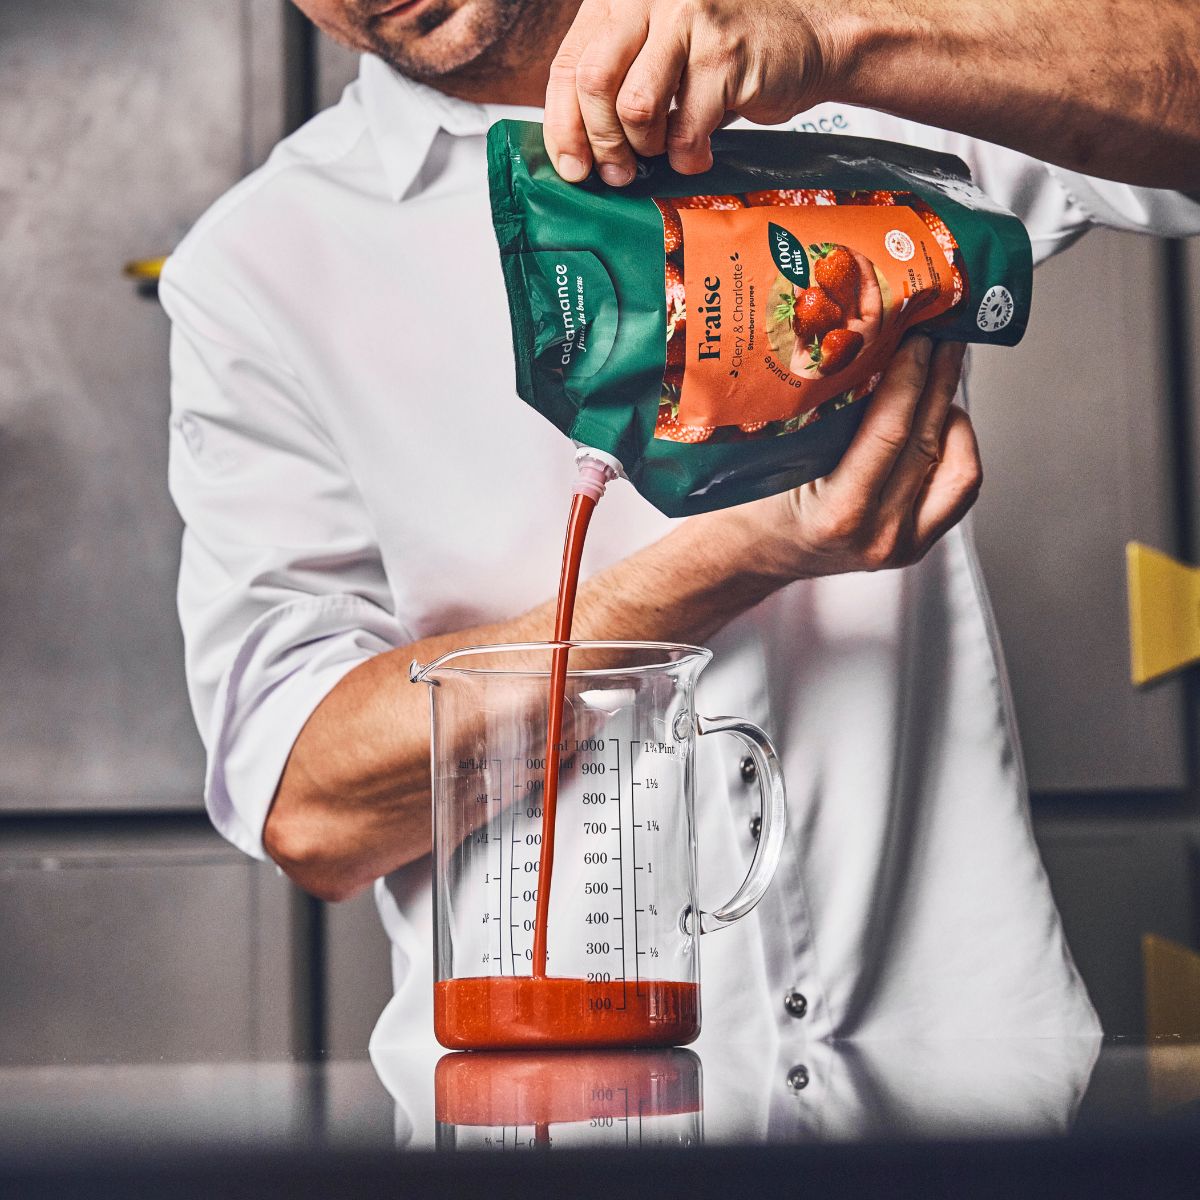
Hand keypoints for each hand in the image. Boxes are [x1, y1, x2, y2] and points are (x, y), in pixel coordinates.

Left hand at [545, 0, 834, 183]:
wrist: (808, 36)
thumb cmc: (722, 50)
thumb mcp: (656, 46)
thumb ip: (614, 75)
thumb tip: (570, 144)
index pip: (569, 62)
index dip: (562, 124)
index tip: (570, 165)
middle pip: (593, 82)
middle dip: (600, 142)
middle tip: (615, 171)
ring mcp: (689, 20)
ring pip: (635, 107)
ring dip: (644, 147)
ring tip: (661, 152)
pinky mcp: (725, 56)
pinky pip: (685, 130)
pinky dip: (687, 157)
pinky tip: (698, 153)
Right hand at [735, 337, 979, 578]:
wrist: (751, 555)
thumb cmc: (752, 503)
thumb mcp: (778, 457)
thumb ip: (825, 415)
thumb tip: (870, 348)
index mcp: (838, 514)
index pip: (891, 431)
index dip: (910, 377)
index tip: (918, 336)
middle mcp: (878, 534)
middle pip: (928, 442)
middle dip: (939, 382)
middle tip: (943, 337)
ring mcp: (902, 545)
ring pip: (959, 468)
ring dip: (952, 416)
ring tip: (940, 379)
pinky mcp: (916, 546)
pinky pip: (957, 490)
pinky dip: (954, 449)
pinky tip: (937, 421)